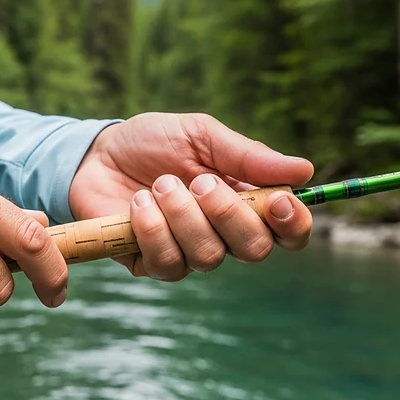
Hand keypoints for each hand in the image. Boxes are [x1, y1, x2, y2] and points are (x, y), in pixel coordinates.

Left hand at [70, 113, 313, 279]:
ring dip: (183, 216)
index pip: (286, 233)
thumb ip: (247, 156)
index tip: (281, 202)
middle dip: (229, 215)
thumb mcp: (201, 135)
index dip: (293, 226)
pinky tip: (137, 204)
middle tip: (200, 181)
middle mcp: (221, 235)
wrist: (96, 156)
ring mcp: (186, 253)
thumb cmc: (153, 143)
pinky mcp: (150, 264)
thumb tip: (303, 170)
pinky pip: (167, 262)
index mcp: (244, 204)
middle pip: (253, 250)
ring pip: (208, 257)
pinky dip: (152, 229)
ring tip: (159, 184)